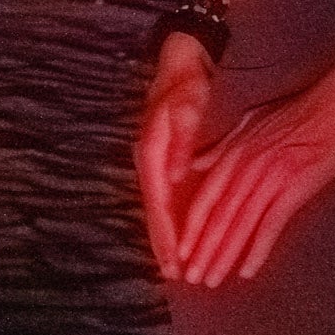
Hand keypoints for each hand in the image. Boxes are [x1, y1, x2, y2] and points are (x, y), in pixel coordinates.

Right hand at [132, 31, 215, 269]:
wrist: (179, 60)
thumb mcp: (185, 106)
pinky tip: (181, 233)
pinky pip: (166, 196)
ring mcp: (154, 160)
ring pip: (160, 207)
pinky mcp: (163, 158)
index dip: (166, 233)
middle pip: (155, 211)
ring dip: (167, 235)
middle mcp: (148, 161)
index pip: (159, 202)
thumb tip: (175, 177)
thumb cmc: (186, 82)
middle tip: (177, 275)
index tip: (175, 259)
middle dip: (164, 244)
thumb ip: (181, 141)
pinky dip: (172, 218)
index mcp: (152, 152)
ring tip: (175, 264)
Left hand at [170, 51, 334, 285]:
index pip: (204, 198)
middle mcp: (245, 168)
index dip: (190, 228)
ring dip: (223, 255)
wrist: (334, 107)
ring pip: (239, 225)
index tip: (179, 251)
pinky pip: (270, 225)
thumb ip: (221, 147)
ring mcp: (269, 179)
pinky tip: (246, 271)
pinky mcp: (294, 188)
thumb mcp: (248, 123)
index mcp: (232, 154)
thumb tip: (196, 164)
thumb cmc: (294, 112)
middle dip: (201, 250)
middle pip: (217, 217)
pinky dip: (258, 249)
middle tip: (191, 278)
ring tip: (211, 280)